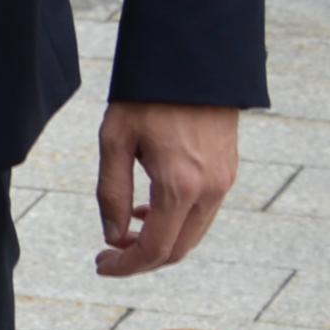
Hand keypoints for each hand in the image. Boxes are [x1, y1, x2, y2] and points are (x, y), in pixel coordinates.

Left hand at [96, 101, 240, 276]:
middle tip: (108, 253)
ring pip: (192, 234)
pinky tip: (147, 207)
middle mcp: (210, 190)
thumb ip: (110, 192)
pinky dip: (175, 222)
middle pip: (177, 250)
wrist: (194, 63)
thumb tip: (112, 235)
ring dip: (158, 240)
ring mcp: (224, 182)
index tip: (100, 265)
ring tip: (123, 227)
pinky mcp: (228, 172)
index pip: (154, 249)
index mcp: (180, 186)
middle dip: (140, 259)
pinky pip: (203, 213)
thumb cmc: (147, 97)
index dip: (125, 266)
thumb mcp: (114, 141)